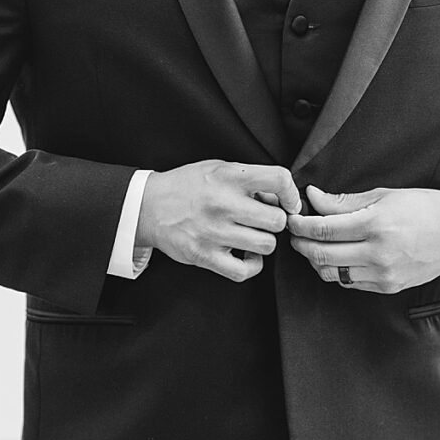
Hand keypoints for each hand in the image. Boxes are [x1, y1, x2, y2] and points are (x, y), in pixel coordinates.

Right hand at [136, 160, 301, 281]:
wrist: (148, 206)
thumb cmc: (187, 186)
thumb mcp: (217, 168)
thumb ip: (248, 178)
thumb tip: (280, 196)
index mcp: (228, 176)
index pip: (278, 179)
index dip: (291, 193)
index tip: (289, 203)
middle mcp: (222, 203)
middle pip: (277, 221)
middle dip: (277, 221)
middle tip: (265, 221)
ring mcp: (213, 232)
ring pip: (266, 245)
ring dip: (264, 242)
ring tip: (252, 236)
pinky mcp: (204, 256)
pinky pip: (245, 271)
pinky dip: (252, 266)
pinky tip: (245, 255)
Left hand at [287, 185, 439, 293]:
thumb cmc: (426, 208)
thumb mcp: (385, 195)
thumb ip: (344, 202)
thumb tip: (313, 198)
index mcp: (377, 224)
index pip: (323, 229)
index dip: (300, 225)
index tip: (292, 218)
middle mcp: (378, 253)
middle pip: (320, 254)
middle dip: (300, 244)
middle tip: (295, 233)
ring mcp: (383, 274)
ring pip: (330, 273)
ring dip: (315, 259)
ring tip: (314, 244)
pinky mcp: (387, 287)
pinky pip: (348, 282)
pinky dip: (335, 270)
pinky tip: (337, 255)